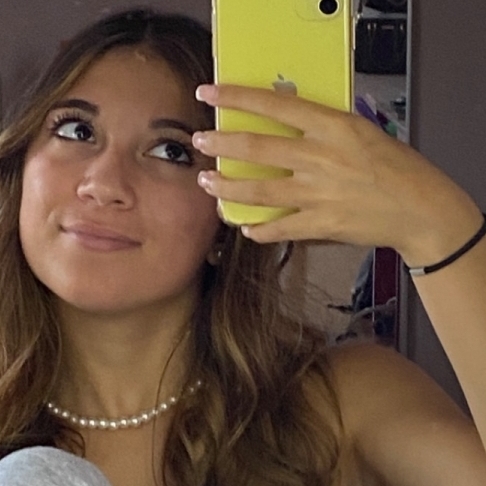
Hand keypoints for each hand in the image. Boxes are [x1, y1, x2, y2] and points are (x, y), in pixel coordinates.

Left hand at [193, 84, 481, 266]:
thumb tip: (285, 127)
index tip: (213, 93)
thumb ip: (322, 129)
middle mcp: (321, 158)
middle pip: (257, 149)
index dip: (238, 98)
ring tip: (207, 182)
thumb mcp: (360, 131)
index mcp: (333, 127)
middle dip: (221, 144)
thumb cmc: (396, 168)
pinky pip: (280, 228)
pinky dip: (260, 230)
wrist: (419, 208)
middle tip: (200, 141)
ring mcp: (319, 193)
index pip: (276, 105)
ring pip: (260, 190)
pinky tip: (246, 228)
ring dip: (228, 188)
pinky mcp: (322, 224)